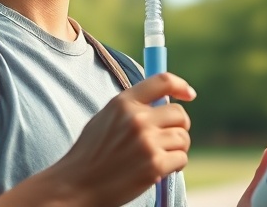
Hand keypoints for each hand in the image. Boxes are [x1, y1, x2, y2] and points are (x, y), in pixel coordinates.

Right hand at [53, 73, 196, 206]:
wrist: (77, 185)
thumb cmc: (90, 154)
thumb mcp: (105, 119)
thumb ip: (130, 109)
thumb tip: (161, 104)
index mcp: (123, 103)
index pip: (162, 81)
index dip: (180, 86)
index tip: (189, 94)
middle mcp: (137, 118)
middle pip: (179, 113)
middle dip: (180, 126)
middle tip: (169, 138)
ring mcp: (147, 141)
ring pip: (183, 138)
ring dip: (177, 149)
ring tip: (159, 157)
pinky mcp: (154, 164)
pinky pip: (181, 158)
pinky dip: (175, 165)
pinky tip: (159, 170)